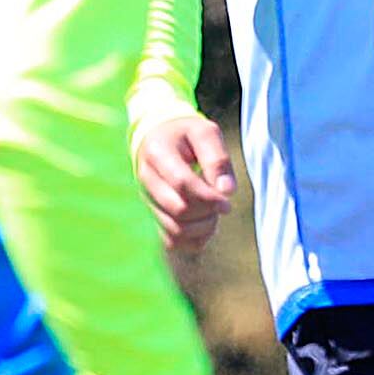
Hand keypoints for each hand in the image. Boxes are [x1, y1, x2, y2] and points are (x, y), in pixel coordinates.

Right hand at [134, 110, 236, 257]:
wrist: (160, 138)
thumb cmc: (187, 134)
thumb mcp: (206, 133)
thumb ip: (217, 160)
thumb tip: (227, 191)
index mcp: (157, 153)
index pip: (181, 183)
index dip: (208, 197)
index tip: (227, 202)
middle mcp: (146, 179)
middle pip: (179, 209)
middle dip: (208, 212)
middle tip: (222, 205)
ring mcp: (147, 199)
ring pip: (175, 229)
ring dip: (203, 228)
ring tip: (214, 213)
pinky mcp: (153, 214)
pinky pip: (172, 241)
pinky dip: (194, 240)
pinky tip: (206, 226)